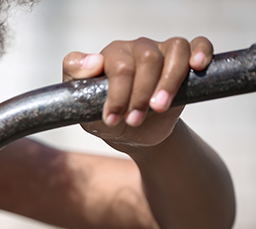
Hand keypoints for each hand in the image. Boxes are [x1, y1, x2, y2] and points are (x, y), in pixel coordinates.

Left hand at [62, 37, 212, 148]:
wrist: (136, 134)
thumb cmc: (108, 118)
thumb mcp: (83, 109)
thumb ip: (77, 81)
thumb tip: (94, 61)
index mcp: (109, 57)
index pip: (116, 63)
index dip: (116, 92)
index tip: (112, 118)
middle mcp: (134, 49)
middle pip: (145, 59)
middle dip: (140, 94)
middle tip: (134, 120)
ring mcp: (159, 51)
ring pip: (173, 50)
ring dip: (168, 83)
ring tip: (159, 109)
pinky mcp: (183, 60)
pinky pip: (196, 44)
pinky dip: (200, 52)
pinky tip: (197, 67)